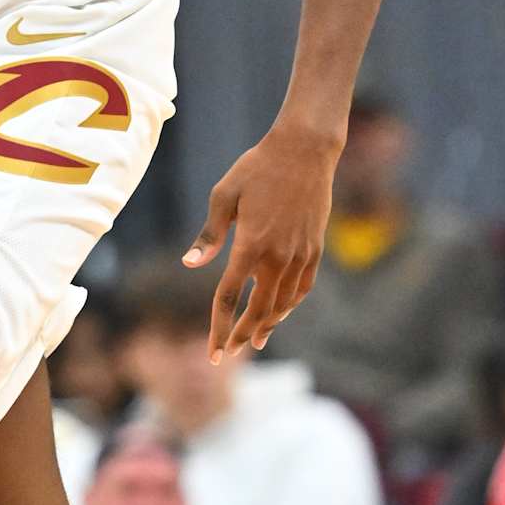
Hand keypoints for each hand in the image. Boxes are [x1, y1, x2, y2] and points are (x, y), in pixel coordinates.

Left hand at [183, 121, 339, 359]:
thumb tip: (190, 264)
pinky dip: (290, 305)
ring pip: (283, 303)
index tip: (213, 353)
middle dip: (242, 335)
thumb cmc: (257, 169)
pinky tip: (280, 312)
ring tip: (255, 340)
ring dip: (267, 325)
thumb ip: (209, 235)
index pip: (228, 297)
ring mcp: (300, 254)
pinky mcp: (315, 248)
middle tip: (230, 353)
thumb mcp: (224, 196)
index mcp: (250, 245)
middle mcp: (277, 256)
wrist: (305, 151)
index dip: (218, 328)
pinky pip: (303, 288)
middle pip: (258, 310)